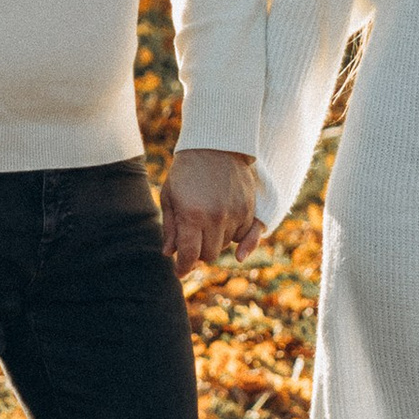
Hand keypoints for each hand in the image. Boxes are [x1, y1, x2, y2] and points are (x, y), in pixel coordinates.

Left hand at [162, 147, 260, 273]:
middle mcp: (216, 218)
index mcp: (192, 215)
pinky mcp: (248, 210)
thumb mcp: (170, 196)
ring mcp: (235, 214)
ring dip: (216, 242)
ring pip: (226, 246)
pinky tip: (236, 249)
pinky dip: (235, 238)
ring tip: (206, 225)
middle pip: (209, 255)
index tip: (179, 272)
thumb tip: (169, 254)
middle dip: (198, 254)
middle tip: (191, 246)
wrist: (215, 146)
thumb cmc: (186, 171)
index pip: (189, 255)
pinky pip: (243, 236)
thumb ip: (171, 227)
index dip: (183, 267)